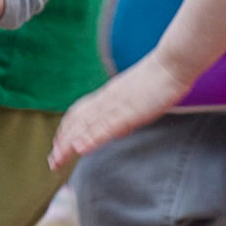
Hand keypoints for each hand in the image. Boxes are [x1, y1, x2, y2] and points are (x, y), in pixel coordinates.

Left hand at [50, 55, 193, 167]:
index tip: (57, 147)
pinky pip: (107, 126)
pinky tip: (80, 148)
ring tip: (58, 159)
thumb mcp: (135, 97)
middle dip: (62, 142)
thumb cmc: (159, 80)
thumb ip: (123, 111)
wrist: (173, 63)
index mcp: (107, 96)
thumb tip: (116, 129)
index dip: (65, 130)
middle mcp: (106, 100)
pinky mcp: (129, 111)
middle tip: (53, 162)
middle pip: (77, 121)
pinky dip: (91, 138)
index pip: (78, 113)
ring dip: (70, 143)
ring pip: (87, 125)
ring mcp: (116, 105)